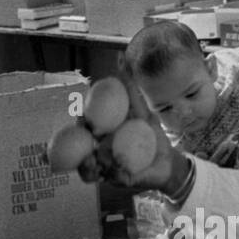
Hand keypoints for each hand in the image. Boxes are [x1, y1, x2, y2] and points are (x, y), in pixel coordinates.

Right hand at [76, 68, 187, 193]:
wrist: (168, 160)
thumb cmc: (153, 135)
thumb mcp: (142, 110)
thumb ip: (130, 88)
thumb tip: (120, 58)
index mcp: (101, 135)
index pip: (83, 128)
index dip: (78, 123)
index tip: (81, 116)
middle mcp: (98, 151)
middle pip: (77, 150)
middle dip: (70, 147)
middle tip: (85, 140)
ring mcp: (104, 167)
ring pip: (85, 168)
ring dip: (84, 166)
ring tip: (91, 161)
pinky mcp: (114, 180)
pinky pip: (105, 179)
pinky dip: (107, 175)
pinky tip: (108, 171)